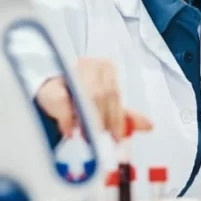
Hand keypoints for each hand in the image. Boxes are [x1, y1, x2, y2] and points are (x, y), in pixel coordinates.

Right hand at [35, 57, 152, 140]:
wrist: (50, 93)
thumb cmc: (82, 98)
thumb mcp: (106, 106)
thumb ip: (125, 116)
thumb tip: (150, 126)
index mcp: (105, 67)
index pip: (114, 93)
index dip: (116, 116)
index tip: (116, 135)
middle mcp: (89, 64)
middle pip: (100, 94)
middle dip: (101, 119)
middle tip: (99, 136)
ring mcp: (68, 72)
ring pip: (83, 97)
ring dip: (87, 120)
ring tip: (86, 135)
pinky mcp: (50, 85)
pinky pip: (62, 103)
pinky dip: (66, 121)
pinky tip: (69, 131)